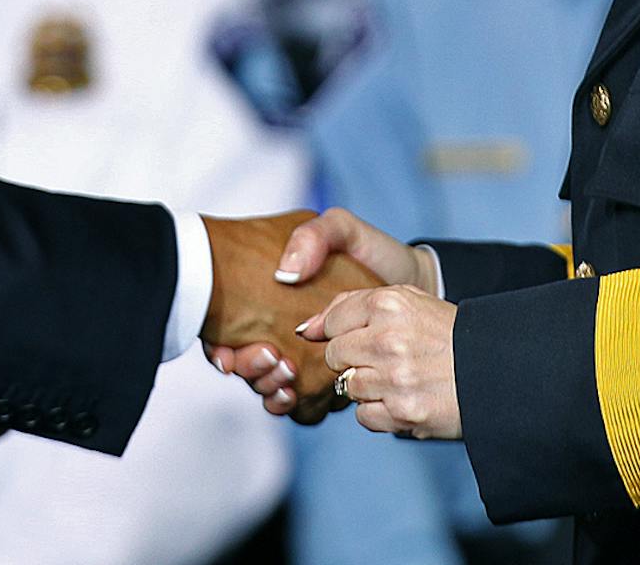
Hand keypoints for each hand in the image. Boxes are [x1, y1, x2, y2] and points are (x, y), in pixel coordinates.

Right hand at [199, 211, 382, 422]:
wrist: (419, 285)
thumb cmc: (375, 256)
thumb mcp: (342, 231)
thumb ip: (314, 236)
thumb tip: (285, 272)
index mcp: (277, 301)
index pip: (233, 329)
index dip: (220, 344)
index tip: (227, 350)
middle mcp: (285, 335)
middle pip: (248, 365)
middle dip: (250, 368)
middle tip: (270, 356)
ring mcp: (307, 363)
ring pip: (270, 390)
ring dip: (267, 387)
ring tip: (286, 372)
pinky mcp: (331, 386)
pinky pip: (304, 408)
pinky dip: (294, 404)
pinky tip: (296, 393)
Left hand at [303, 284, 460, 438]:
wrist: (495, 372)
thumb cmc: (447, 335)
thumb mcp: (408, 301)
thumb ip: (353, 305)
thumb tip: (306, 328)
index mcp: (388, 303)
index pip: (332, 322)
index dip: (346, 333)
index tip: (366, 338)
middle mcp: (387, 338)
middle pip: (335, 356)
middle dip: (354, 360)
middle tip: (385, 360)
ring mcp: (394, 378)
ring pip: (348, 387)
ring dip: (368, 387)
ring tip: (400, 379)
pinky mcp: (402, 412)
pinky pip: (364, 416)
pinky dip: (380, 412)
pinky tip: (404, 399)